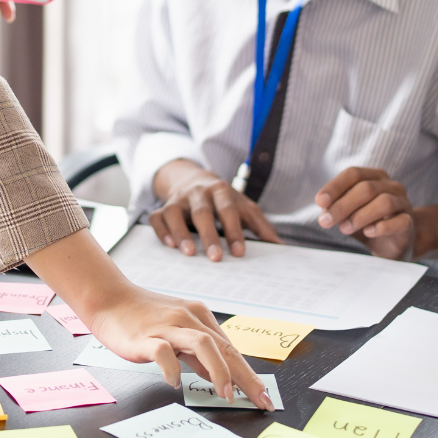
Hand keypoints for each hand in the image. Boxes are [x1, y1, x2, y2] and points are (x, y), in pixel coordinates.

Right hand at [85, 287, 275, 409]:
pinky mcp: (146, 337)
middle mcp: (188, 318)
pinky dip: (172, 368)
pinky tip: (175, 382)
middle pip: (225, 348)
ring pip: (203, 344)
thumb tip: (219, 377)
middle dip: (246, 377)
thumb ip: (197, 354)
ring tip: (224, 393)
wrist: (109, 298)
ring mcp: (167, 327)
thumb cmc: (142, 318)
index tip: (263, 396)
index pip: (231, 349)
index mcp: (198, 317)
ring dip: (219, 370)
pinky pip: (163, 352)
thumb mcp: (177, 332)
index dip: (249, 374)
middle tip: (260, 400)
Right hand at [148, 159, 279, 260]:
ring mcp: (178, 199)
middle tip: (216, 258)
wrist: (193, 179)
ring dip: (181, 233)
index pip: (228, 209)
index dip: (234, 230)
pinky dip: (162, 231)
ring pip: (175, 213)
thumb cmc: (223, 200)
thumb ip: (260, 225)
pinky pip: (158, 217)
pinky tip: (170, 245)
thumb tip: (280, 246)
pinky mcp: (163, 207)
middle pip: (202, 212)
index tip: (239, 252)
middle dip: (209, 235)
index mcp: (221, 190)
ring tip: (190, 254)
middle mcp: (198, 192)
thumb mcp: (244, 206)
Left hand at [314, 166, 415, 258]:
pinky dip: (381, 227)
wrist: (393, 242)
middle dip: (342, 205)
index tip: (319, 202)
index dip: (335, 186)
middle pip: (366, 188)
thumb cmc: (366, 222)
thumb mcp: (348, 212)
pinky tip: (368, 232)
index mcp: (375, 177)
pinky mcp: (409, 223)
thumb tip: (324, 209)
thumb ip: (336, 207)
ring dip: (360, 216)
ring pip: (384, 202)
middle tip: (325, 221)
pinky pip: (399, 221)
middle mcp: (391, 186)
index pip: (354, 174)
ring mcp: (404, 203)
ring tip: (344, 229)